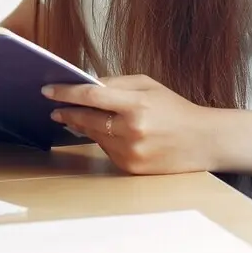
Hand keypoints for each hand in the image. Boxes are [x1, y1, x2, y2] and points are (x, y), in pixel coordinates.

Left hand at [42, 74, 217, 174]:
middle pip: (87, 119)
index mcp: (137, 105)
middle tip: (55, 108)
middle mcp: (132, 131)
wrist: (203, 141)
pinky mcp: (131, 168)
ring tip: (78, 117)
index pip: (91, 96)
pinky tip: (109, 133)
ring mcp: (130, 152)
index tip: (48, 90)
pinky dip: (103, 140)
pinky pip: (106, 150)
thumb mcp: (148, 86)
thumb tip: (86, 85)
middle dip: (67, 112)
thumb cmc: (175, 109)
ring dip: (84, 126)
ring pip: (94, 136)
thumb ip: (116, 84)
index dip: (66, 93)